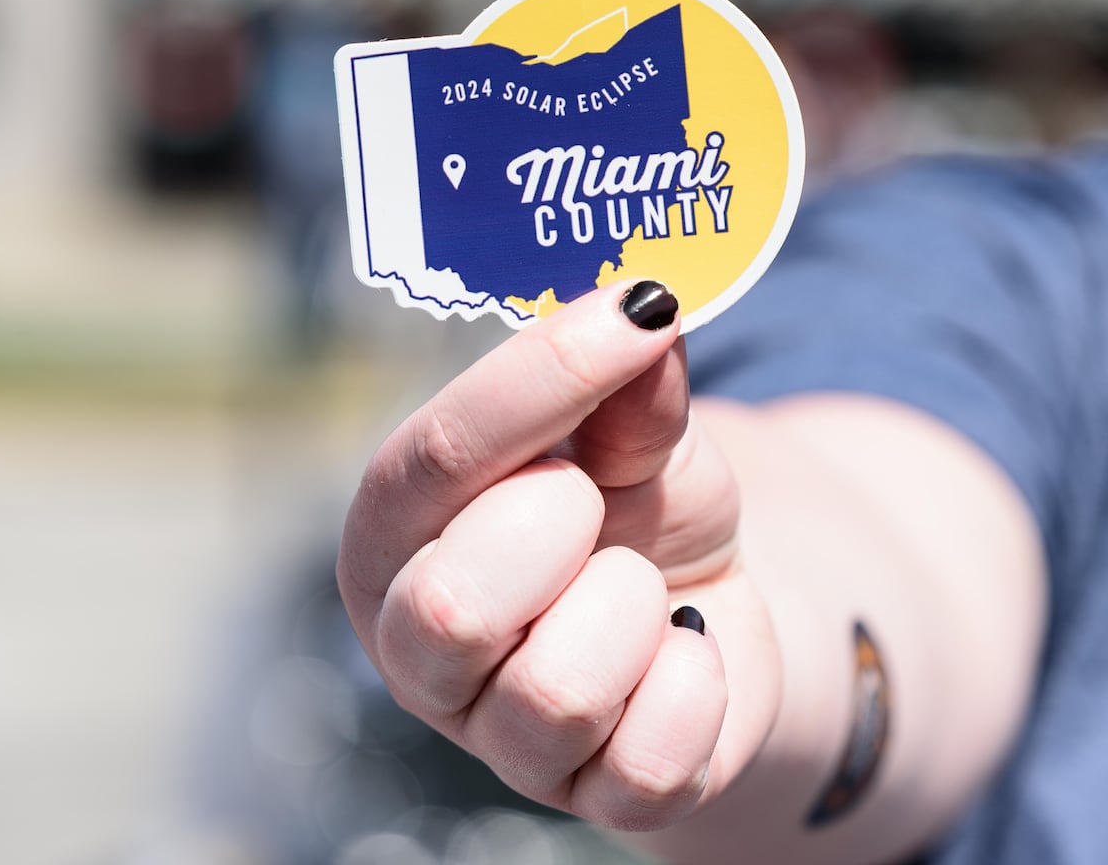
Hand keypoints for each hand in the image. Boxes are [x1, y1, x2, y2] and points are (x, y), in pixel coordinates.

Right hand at [336, 281, 779, 831]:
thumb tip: (647, 308)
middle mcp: (418, 645)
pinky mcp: (591, 798)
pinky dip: (695, 687)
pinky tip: (683, 653)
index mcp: (398, 533)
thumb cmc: (639, 505)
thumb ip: (631, 387)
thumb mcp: (638, 431)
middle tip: (595, 505)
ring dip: (638, 612)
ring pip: (556, 694)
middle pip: (452, 609)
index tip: (637, 313)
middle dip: (561, 529)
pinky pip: (644, 763)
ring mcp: (497, 737)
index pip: (433, 459)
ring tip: (645, 589)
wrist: (710, 605)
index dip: (540, 380)